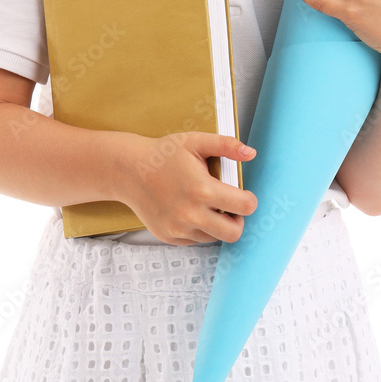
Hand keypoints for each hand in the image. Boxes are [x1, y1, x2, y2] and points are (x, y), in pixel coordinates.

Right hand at [119, 131, 258, 245]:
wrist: (129, 170)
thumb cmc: (163, 154)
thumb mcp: (196, 142)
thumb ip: (226, 145)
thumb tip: (251, 153)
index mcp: (202, 190)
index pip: (244, 207)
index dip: (250, 200)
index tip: (244, 194)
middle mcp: (191, 215)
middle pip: (234, 233)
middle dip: (238, 220)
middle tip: (230, 206)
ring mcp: (178, 229)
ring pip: (214, 238)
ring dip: (217, 224)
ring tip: (206, 204)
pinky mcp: (169, 236)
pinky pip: (195, 240)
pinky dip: (199, 228)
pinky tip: (189, 209)